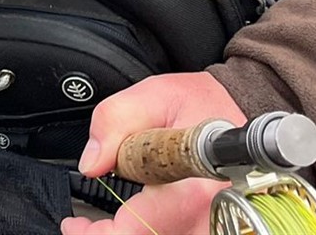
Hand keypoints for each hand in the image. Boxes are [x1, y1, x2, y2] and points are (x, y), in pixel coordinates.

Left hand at [62, 73, 247, 234]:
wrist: (240, 116)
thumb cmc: (203, 106)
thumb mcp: (154, 95)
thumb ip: (115, 121)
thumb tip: (92, 162)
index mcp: (190, 190)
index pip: (134, 231)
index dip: (97, 233)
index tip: (75, 223)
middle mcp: (206, 218)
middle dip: (109, 234)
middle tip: (84, 222)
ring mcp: (212, 227)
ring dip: (130, 231)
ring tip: (104, 222)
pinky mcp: (212, 227)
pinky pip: (176, 234)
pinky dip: (150, 229)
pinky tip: (134, 221)